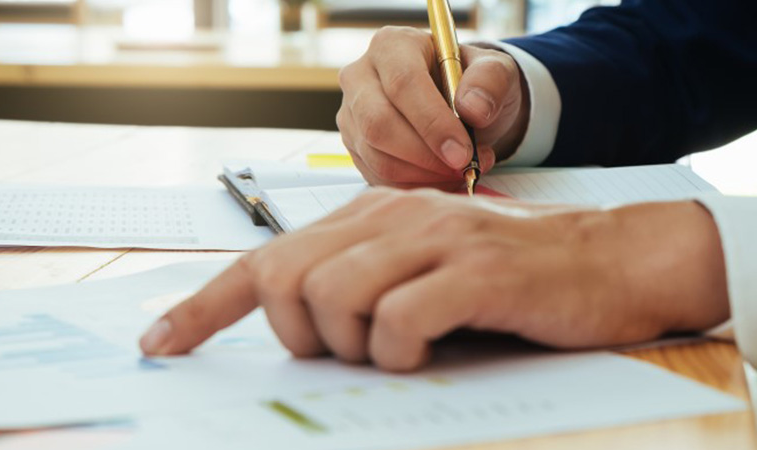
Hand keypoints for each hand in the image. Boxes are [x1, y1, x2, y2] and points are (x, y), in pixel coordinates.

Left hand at [140, 189, 728, 371]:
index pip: (264, 258)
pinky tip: (429, 349)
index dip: (204, 305)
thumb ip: (358, 288)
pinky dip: (402, 352)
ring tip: (399, 349)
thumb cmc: (502, 280)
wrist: (603, 261)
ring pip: (333, 297)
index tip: (161, 344)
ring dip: (354, 346)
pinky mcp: (474, 271)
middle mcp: (391, 216)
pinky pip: (398, 320)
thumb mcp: (417, 274)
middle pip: (284, 276)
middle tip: (345, 350)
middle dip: (297, 333)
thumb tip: (297, 337)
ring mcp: (433, 239)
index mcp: (367, 216)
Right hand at [336, 27, 529, 189]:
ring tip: (460, 171)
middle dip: (425, 156)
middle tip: (464, 167)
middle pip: (378, 124)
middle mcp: (360, 77)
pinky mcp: (354, 146)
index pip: (404, 84)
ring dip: (423, 174)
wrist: (458, 104)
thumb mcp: (494, 70)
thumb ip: (490, 80)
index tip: (463, 152)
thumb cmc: (470, 83)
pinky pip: (377, 176)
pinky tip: (441, 177)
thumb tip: (473, 108)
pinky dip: (414, 185)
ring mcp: (352, 115)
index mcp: (392, 45)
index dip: (433, 123)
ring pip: (377, 156)